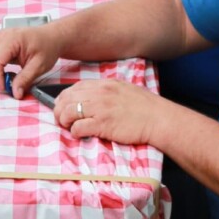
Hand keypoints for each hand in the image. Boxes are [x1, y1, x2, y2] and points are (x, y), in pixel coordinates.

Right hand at [0, 25, 62, 98]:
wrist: (51, 37)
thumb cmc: (47, 47)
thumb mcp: (39, 66)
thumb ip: (25, 79)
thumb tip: (15, 93)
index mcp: (11, 39)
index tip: (7, 89)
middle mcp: (1, 37)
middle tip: (10, 86)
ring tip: (11, 78)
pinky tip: (9, 72)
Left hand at [52, 78, 167, 143]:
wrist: (159, 119)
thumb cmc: (144, 107)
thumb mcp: (123, 90)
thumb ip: (105, 92)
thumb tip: (89, 99)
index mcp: (104, 84)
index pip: (74, 88)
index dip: (64, 98)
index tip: (63, 106)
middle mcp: (98, 93)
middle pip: (66, 99)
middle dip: (59, 110)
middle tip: (62, 120)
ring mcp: (99, 108)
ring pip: (67, 112)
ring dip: (64, 122)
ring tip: (69, 127)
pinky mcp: (102, 124)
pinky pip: (77, 127)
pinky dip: (75, 132)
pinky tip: (80, 134)